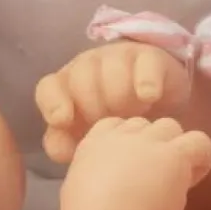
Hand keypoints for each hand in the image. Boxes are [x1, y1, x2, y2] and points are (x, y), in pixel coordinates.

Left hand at [36, 44, 192, 164]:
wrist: (162, 119)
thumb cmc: (116, 131)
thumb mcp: (90, 142)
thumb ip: (67, 146)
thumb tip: (60, 151)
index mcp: (67, 89)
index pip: (48, 88)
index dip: (53, 102)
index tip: (63, 121)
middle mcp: (88, 68)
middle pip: (80, 78)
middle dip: (93, 106)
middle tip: (110, 125)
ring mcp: (119, 59)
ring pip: (110, 69)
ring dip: (119, 96)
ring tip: (134, 117)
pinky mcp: (151, 58)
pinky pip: (145, 64)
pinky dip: (145, 81)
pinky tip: (148, 97)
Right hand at [61, 116, 210, 209]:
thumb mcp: (79, 196)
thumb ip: (94, 182)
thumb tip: (109, 189)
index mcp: (93, 146)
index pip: (115, 125)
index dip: (129, 142)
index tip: (133, 168)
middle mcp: (121, 137)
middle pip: (146, 125)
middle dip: (153, 146)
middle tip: (156, 178)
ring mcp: (150, 142)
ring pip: (171, 127)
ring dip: (176, 149)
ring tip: (177, 179)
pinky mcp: (175, 155)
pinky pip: (200, 142)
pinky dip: (201, 158)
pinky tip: (193, 180)